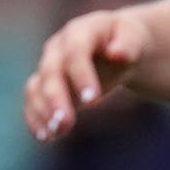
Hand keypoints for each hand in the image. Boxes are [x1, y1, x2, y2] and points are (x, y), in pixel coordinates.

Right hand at [23, 7, 156, 139]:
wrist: (116, 43)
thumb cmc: (128, 40)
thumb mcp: (135, 37)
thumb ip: (129, 44)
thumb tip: (118, 53)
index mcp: (80, 31)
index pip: (76, 52)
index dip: (81, 75)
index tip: (93, 102)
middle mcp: (58, 48)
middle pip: (51, 72)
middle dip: (56, 99)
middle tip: (65, 123)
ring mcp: (49, 65)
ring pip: (37, 87)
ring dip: (43, 111)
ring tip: (54, 134)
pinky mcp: (45, 84)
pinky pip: (33, 100)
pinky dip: (36, 118)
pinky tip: (45, 137)